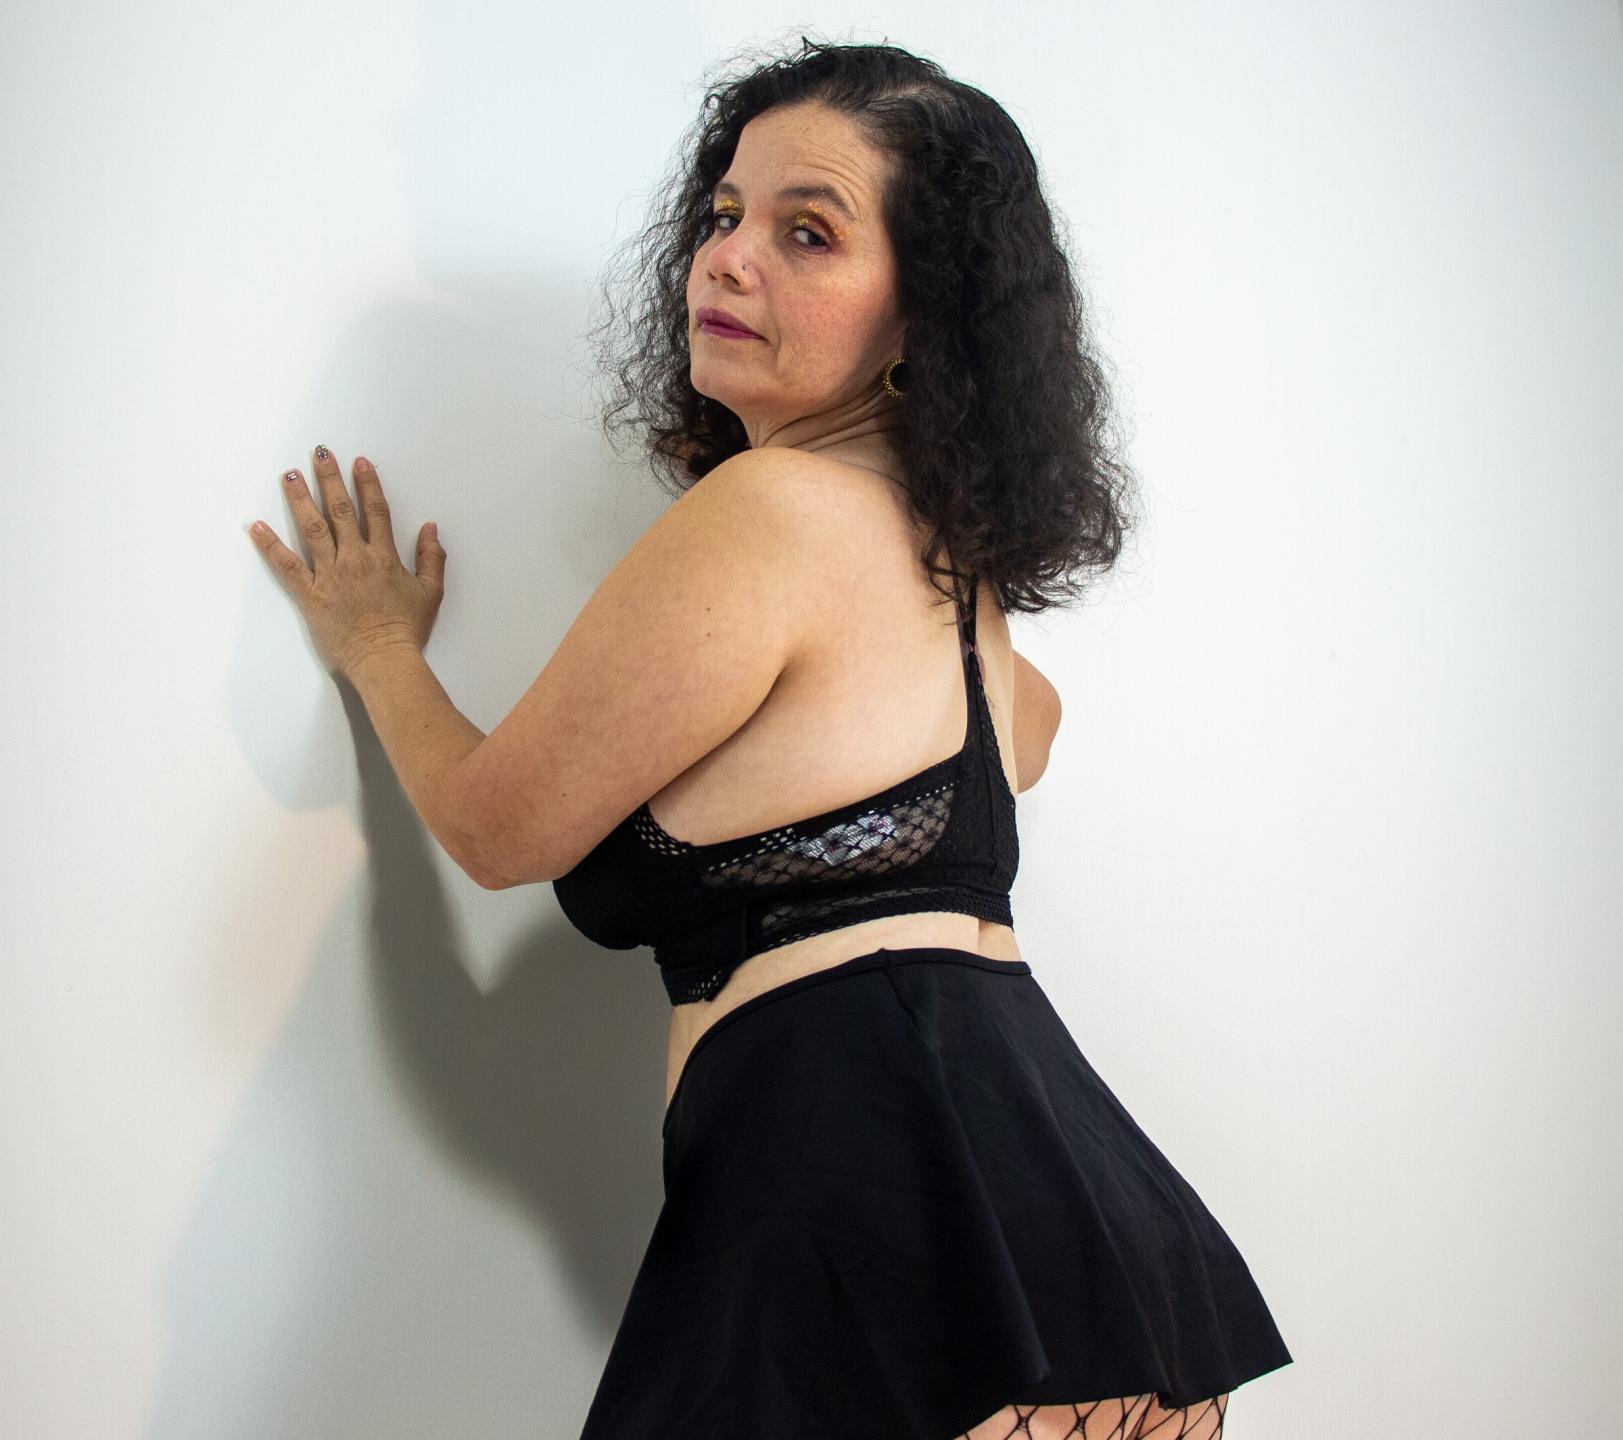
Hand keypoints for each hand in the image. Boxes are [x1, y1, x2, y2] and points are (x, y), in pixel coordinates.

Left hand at [250, 446, 445, 678]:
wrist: (384, 658)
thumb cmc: (406, 629)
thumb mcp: (431, 592)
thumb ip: (432, 557)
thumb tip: (430, 528)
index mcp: (384, 557)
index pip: (375, 511)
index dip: (367, 484)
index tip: (359, 463)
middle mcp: (355, 559)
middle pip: (340, 511)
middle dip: (330, 479)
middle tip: (319, 453)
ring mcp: (330, 575)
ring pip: (312, 529)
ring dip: (300, 499)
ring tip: (290, 475)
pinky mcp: (310, 594)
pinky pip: (287, 565)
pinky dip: (270, 544)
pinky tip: (257, 525)